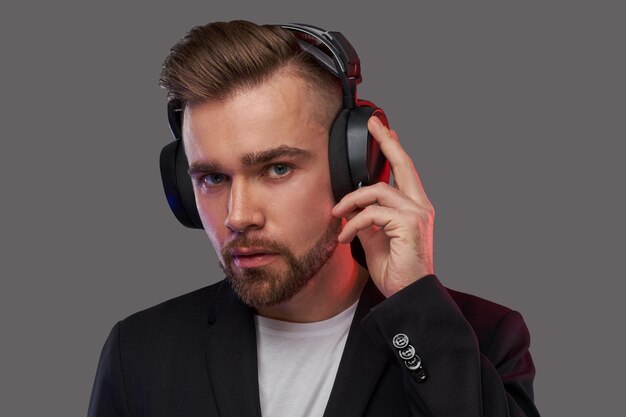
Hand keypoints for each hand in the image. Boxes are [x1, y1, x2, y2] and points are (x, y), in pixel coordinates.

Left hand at [332, 116, 434, 297]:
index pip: (404, 171)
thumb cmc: (395, 268)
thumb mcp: (375, 238)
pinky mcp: (409, 224)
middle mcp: (420, 206)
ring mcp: (417, 214)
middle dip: (387, 141)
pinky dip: (354, 222)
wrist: (406, 294)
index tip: (383, 129)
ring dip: (351, 201)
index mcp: (414, 207)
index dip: (393, 148)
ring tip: (337, 215)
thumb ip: (367, 218)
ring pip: (378, 191)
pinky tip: (345, 235)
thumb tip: (350, 205)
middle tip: (374, 124)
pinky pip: (373, 213)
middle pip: (404, 164)